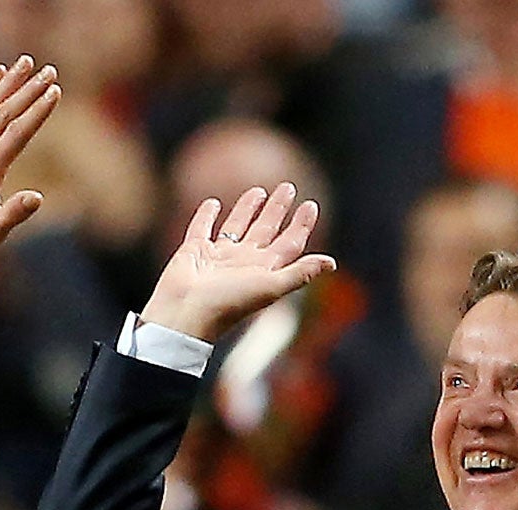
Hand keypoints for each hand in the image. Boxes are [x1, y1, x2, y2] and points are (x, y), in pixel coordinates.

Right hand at [139, 183, 336, 342]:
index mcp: (263, 271)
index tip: (310, 205)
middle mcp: (243, 262)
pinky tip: (213, 203)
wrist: (185, 313)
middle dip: (278, 210)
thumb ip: (300, 273)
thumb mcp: (271, 286)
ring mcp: (218, 257)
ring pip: (237, 226)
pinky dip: (207, 215)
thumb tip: (331, 263)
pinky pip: (202, 228)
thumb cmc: (228, 304)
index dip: (301, 226)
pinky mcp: (194, 251)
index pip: (289, 244)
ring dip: (248, 209)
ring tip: (259, 190)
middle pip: (266, 231)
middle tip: (288, 188)